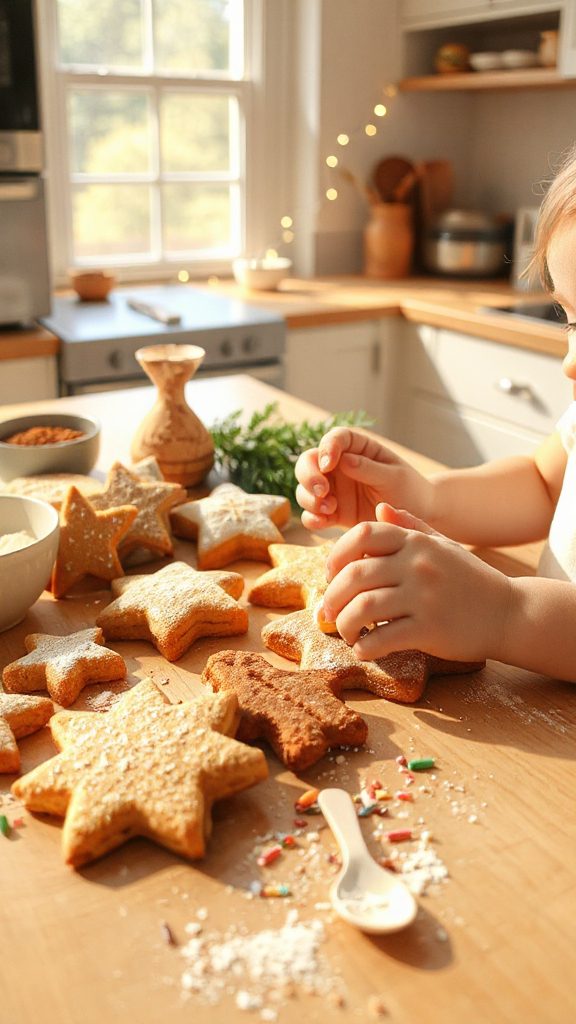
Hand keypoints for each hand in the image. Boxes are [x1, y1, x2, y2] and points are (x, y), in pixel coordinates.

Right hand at [295, 427, 432, 530]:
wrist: (418, 517)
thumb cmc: (410, 489)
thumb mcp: (394, 476)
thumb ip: (369, 469)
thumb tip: (343, 460)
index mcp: (358, 448)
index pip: (335, 439)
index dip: (327, 448)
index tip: (329, 464)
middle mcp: (340, 467)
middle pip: (309, 462)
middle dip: (309, 475)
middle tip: (321, 490)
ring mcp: (334, 490)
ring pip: (305, 489)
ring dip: (309, 498)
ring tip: (329, 509)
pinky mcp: (333, 513)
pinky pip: (312, 514)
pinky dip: (311, 517)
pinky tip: (322, 522)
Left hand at [319, 504, 511, 663]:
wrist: (509, 613)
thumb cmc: (470, 580)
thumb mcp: (443, 545)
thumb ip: (411, 526)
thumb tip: (379, 509)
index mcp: (417, 542)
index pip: (363, 534)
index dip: (337, 554)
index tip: (331, 575)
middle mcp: (418, 565)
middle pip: (354, 574)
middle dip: (333, 597)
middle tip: (330, 612)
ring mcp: (423, 597)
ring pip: (362, 608)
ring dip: (344, 624)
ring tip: (347, 633)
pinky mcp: (429, 629)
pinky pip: (382, 639)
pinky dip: (365, 647)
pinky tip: (364, 649)